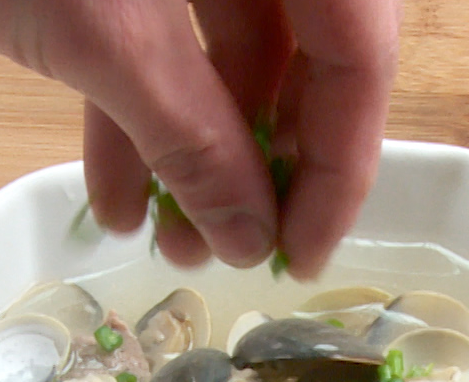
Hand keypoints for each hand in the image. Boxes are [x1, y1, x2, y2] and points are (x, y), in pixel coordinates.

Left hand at [0, 0, 400, 277]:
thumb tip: (254, 240)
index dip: (341, 162)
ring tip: (174, 246)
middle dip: (267, 165)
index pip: (360, 50)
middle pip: (306, 55)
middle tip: (244, 253)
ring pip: (228, 57)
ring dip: (202, 157)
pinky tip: (118, 200)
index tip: (304, 256)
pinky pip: (162, 43)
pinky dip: (142, 118)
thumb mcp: (108, 38)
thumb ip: (194, 138)